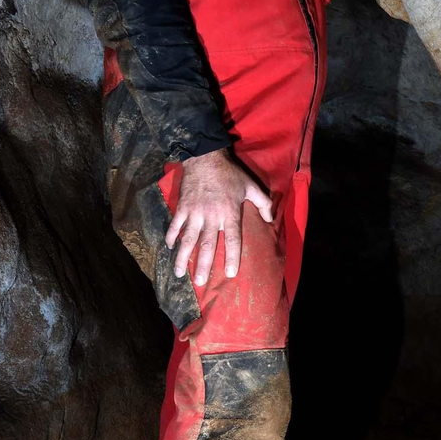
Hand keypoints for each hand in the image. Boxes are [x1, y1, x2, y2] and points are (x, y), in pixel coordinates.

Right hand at [166, 149, 274, 285]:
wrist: (205, 157)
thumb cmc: (230, 173)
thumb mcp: (251, 185)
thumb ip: (263, 203)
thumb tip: (270, 219)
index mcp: (230, 213)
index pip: (232, 239)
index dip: (231, 257)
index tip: (230, 273)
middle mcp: (211, 216)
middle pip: (207, 245)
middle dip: (203, 265)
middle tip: (201, 282)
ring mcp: (194, 213)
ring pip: (188, 239)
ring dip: (183, 257)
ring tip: (180, 274)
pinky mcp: (182, 207)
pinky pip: (175, 225)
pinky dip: (171, 237)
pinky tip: (169, 248)